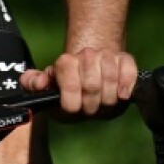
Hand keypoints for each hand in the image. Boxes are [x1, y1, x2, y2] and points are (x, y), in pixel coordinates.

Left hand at [19, 47, 137, 115]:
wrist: (91, 74)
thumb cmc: (68, 86)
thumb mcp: (49, 87)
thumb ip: (34, 83)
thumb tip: (38, 82)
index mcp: (66, 62)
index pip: (69, 79)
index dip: (71, 99)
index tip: (73, 108)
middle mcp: (86, 54)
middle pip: (92, 84)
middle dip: (90, 104)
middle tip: (89, 108)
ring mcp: (106, 55)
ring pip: (111, 77)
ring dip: (108, 97)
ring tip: (103, 102)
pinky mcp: (125, 59)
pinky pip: (129, 70)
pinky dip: (127, 84)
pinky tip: (122, 95)